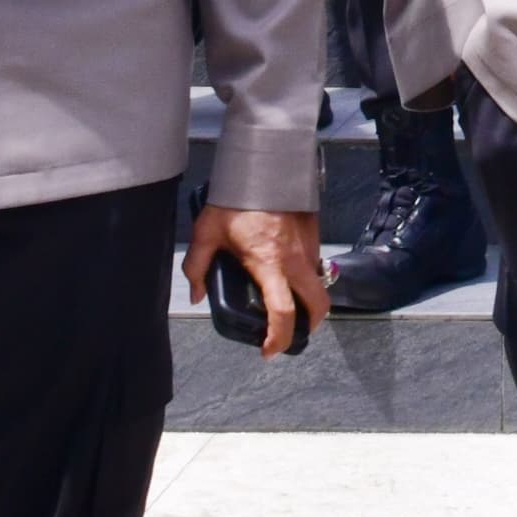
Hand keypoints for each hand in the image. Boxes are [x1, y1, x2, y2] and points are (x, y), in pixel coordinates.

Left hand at [186, 204, 326, 356]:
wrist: (265, 166)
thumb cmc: (236, 198)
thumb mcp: (206, 233)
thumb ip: (196, 267)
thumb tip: (197, 294)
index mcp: (269, 265)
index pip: (283, 313)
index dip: (278, 338)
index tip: (268, 349)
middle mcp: (296, 261)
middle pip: (318, 306)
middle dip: (309, 326)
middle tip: (291, 332)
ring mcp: (310, 248)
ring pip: (319, 285)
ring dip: (309, 300)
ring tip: (288, 302)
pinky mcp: (315, 235)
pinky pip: (316, 265)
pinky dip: (307, 276)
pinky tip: (288, 271)